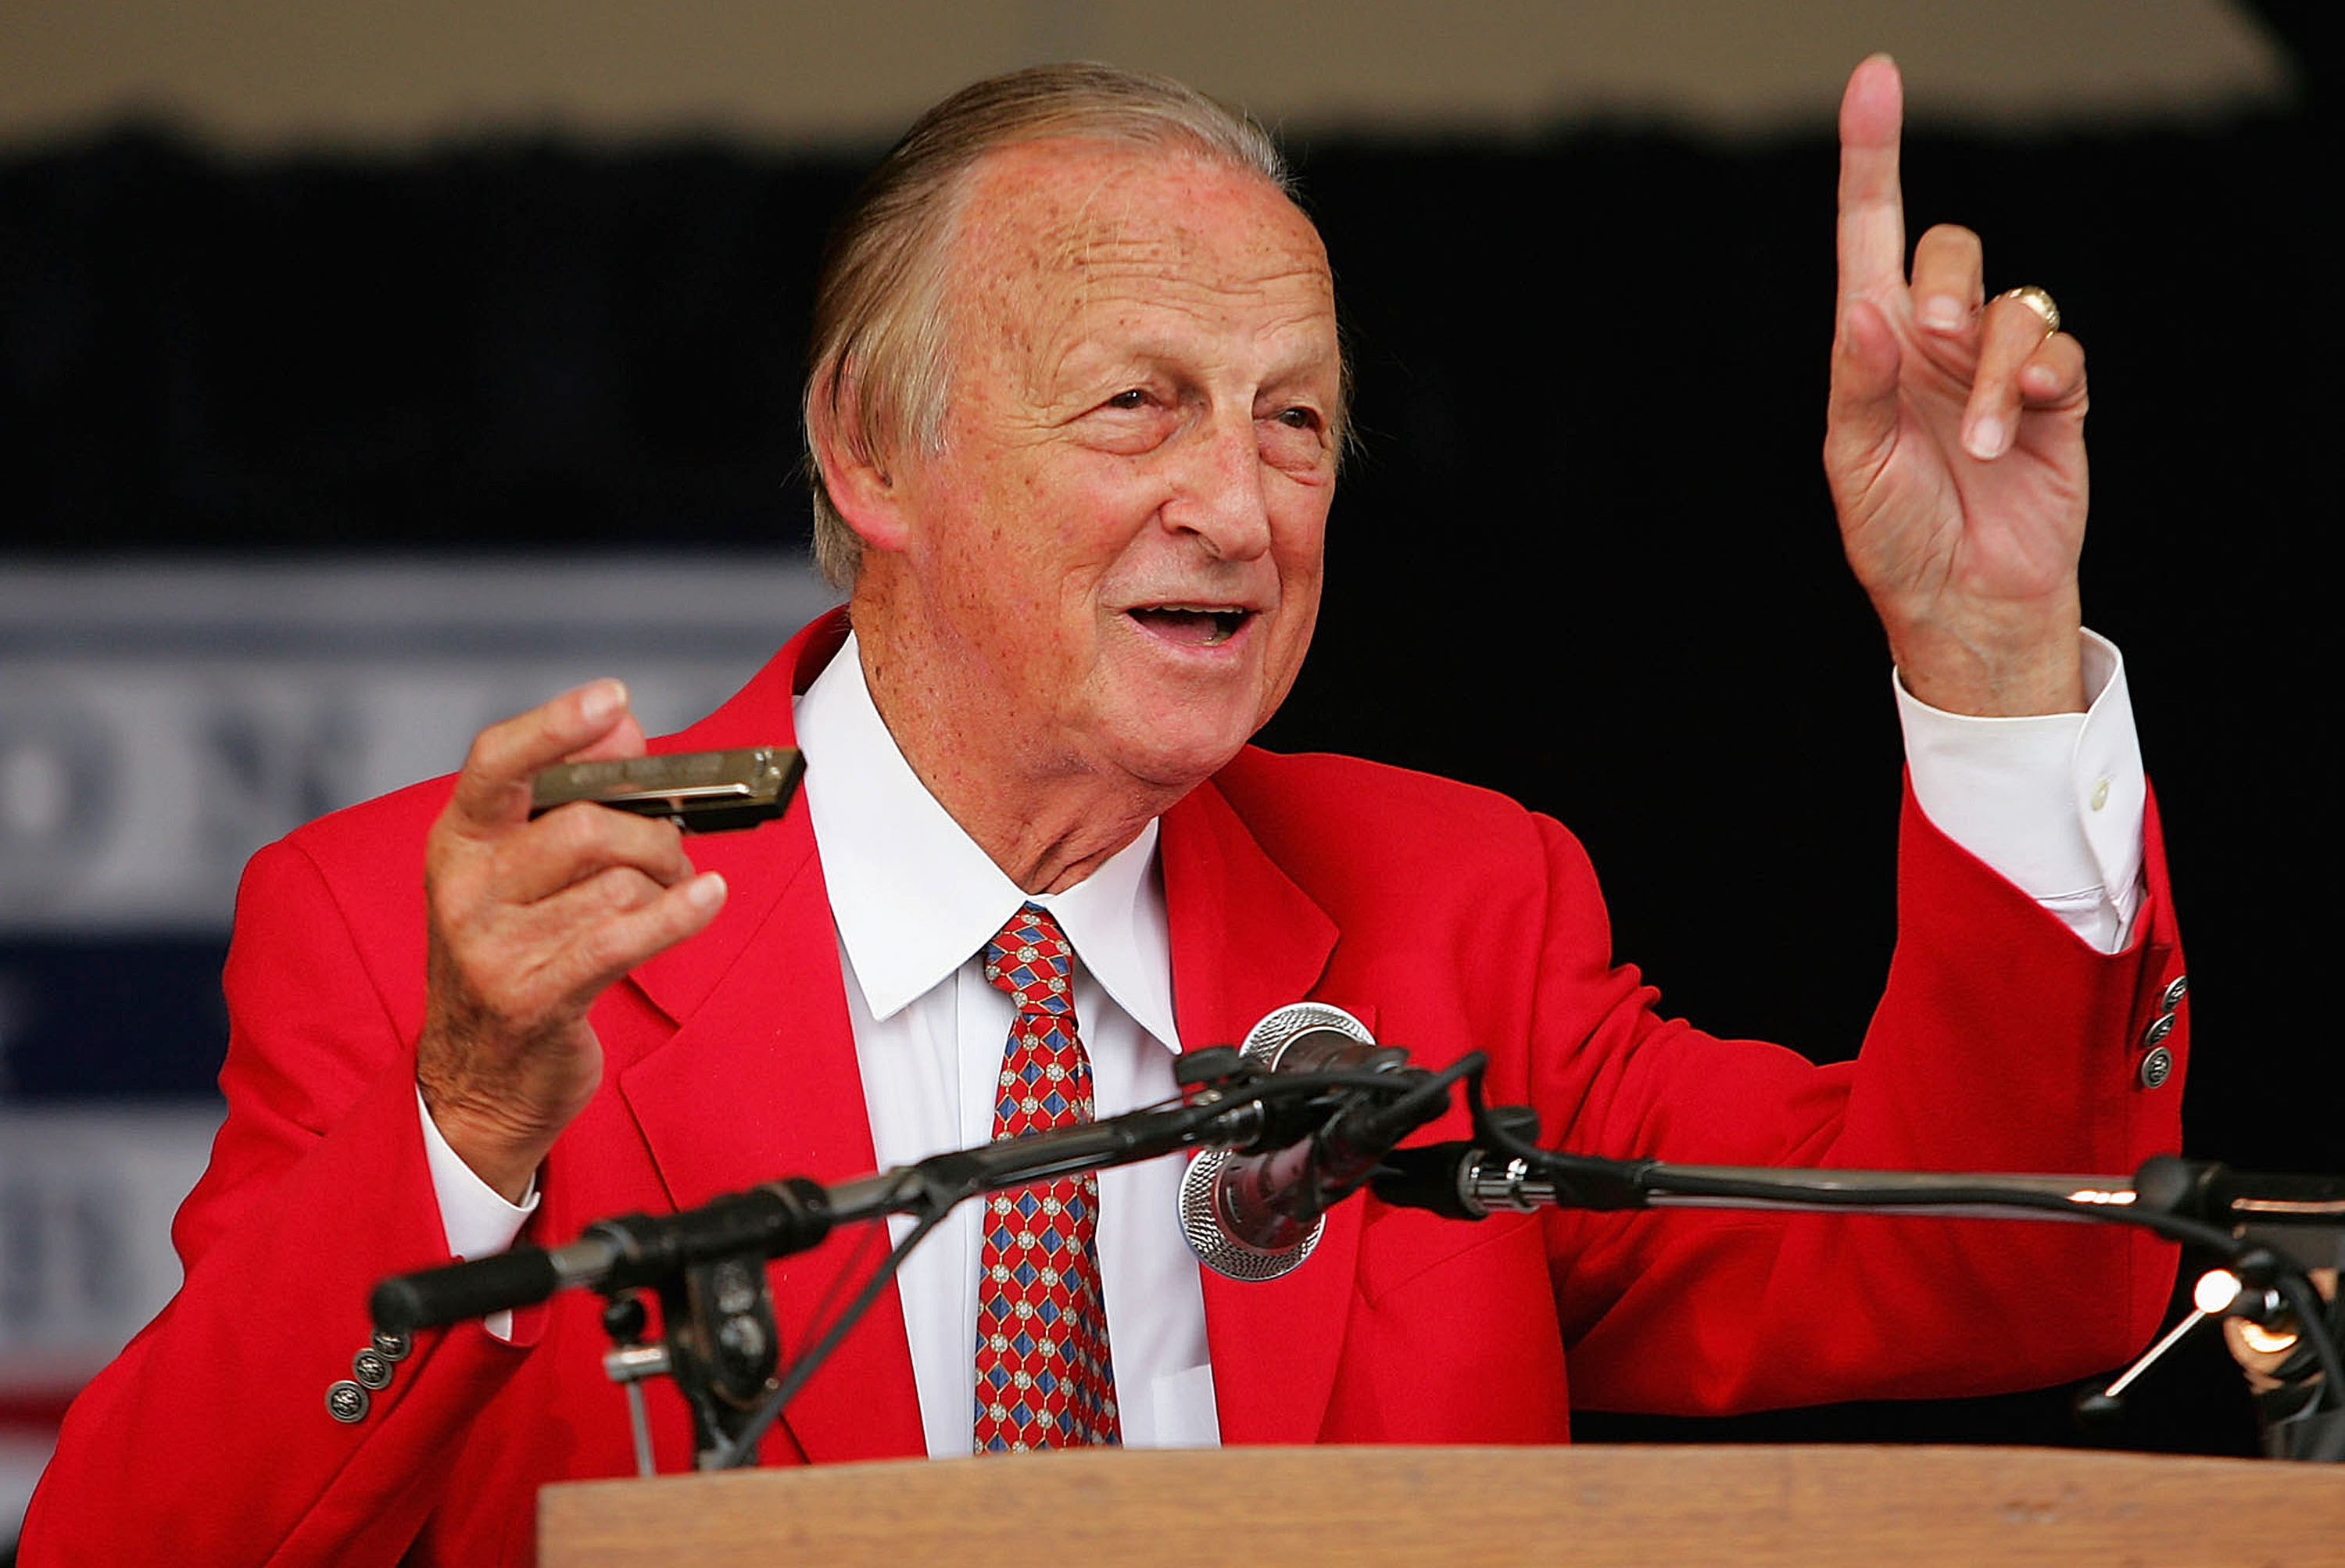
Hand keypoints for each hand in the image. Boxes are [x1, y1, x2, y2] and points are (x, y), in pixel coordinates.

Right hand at [416, 680, 726, 1200]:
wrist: (478, 1081)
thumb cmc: (515, 959)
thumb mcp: (523, 873)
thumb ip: (571, 796)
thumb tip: (624, 727)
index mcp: (458, 841)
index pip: (499, 762)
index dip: (557, 725)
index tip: (612, 698)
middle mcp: (465, 888)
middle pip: (585, 826)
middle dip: (652, 835)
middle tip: (674, 854)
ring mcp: (491, 946)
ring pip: (617, 884)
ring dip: (664, 889)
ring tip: (667, 902)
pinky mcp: (531, 997)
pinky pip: (624, 936)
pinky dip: (679, 914)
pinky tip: (708, 899)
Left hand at [1824, 54, 2089, 716]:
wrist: (1965, 603)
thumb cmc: (1895, 536)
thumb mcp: (1855, 463)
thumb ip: (1859, 381)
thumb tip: (1865, 306)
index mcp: (1871, 347)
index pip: (1865, 234)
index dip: (1871, 155)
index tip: (1876, 77)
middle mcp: (1933, 342)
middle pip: (1949, 246)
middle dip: (1945, 281)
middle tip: (1930, 337)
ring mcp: (1994, 365)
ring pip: (2010, 302)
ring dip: (1992, 365)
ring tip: (1975, 441)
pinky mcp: (2054, 395)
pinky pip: (2057, 347)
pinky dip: (2035, 384)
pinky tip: (2013, 435)